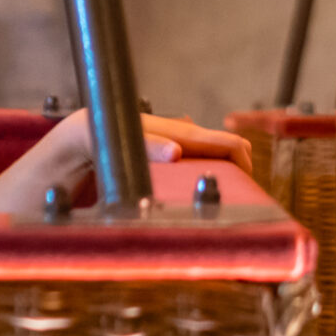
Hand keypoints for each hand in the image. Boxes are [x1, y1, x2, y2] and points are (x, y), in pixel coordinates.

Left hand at [47, 109, 253, 184]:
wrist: (88, 132)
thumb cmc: (106, 137)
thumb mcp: (126, 144)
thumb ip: (151, 147)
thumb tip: (177, 153)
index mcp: (186, 135)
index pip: (232, 146)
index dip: (245, 167)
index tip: (247, 191)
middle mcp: (189, 137)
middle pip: (232, 151)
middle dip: (243, 173)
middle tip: (239, 203)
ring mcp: (184, 144)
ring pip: (220, 157)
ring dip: (228, 175)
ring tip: (222, 203)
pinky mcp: (176, 153)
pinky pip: (205, 162)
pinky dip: (212, 176)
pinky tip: (201, 195)